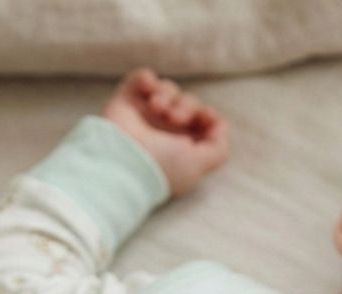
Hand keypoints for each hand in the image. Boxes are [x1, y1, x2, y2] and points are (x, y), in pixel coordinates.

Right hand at [103, 67, 229, 196]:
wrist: (122, 161)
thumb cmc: (162, 166)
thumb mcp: (201, 164)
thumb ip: (218, 146)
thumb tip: (214, 121)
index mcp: (180, 144)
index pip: (201, 120)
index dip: (206, 114)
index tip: (200, 118)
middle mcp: (162, 129)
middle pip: (187, 101)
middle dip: (185, 105)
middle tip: (173, 118)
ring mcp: (143, 115)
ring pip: (167, 88)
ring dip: (166, 95)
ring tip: (156, 109)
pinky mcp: (125, 102)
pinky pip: (141, 78)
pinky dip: (146, 79)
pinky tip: (147, 89)